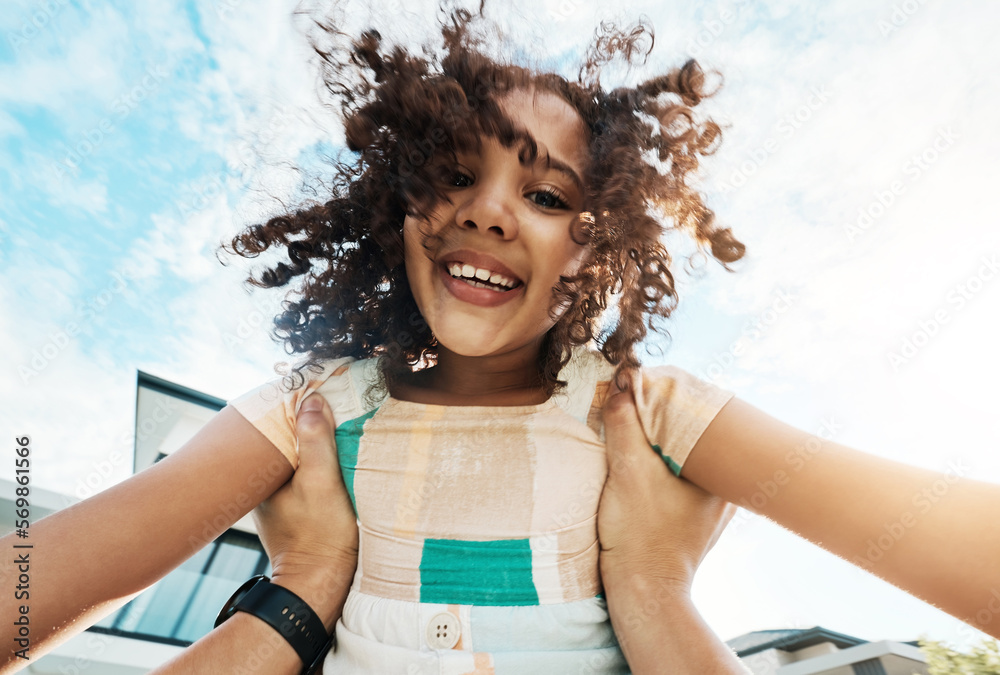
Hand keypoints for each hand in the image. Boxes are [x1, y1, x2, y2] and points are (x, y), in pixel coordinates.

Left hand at [253, 394, 358, 628]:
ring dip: (313, 438)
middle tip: (330, 396)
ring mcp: (278, 494)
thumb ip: (316, 442)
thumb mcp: (322, 482)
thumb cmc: (320, 535)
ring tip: (337, 419)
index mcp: (262, 472)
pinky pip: (303, 470)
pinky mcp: (295, 505)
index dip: (295, 403)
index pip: (275, 425)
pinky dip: (317, 458)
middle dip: (304, 417)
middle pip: (284, 436)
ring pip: (294, 453)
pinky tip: (337, 453)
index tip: (317, 384)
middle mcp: (264, 481)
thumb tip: (312, 401)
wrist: (321, 582)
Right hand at [597, 376, 745, 672]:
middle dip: (660, 418)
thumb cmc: (641, 535)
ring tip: (629, 428)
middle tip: (631, 403)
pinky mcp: (689, 516)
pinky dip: (656, 462)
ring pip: (682, 455)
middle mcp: (724, 488)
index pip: (700, 418)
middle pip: (692, 435)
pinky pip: (675, 475)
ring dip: (656, 440)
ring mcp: (708, 504)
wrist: (642, 591)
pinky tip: (634, 459)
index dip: (668, 398)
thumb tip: (621, 386)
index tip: (638, 389)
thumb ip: (625, 425)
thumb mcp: (628, 471)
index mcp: (723, 474)